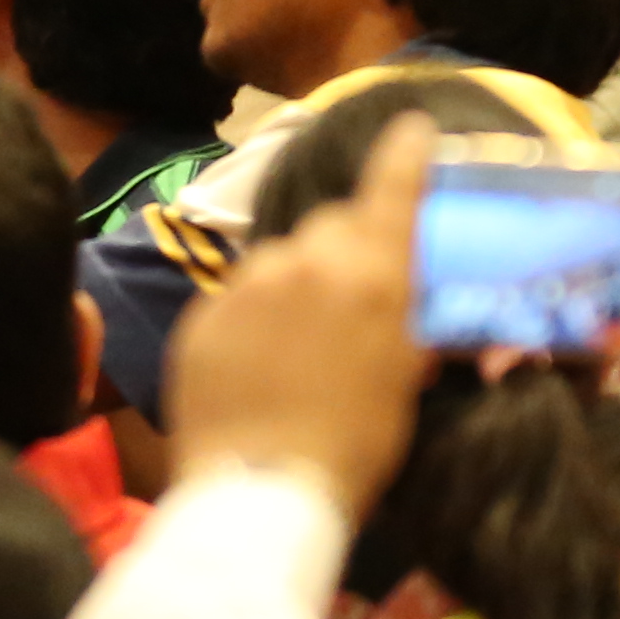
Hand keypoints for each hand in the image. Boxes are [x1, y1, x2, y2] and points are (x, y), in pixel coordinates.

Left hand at [160, 116, 433, 518]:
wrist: (261, 492)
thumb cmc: (357, 447)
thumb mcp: (405, 385)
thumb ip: (411, 332)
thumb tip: (417, 318)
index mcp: (372, 274)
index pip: (393, 186)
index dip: (406, 153)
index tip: (411, 126)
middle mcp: (308, 261)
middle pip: (332, 226)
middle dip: (345, 250)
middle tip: (349, 303)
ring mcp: (246, 284)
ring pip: (280, 263)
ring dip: (294, 288)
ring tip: (296, 351)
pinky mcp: (202, 314)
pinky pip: (236, 299)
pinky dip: (251, 320)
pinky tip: (256, 369)